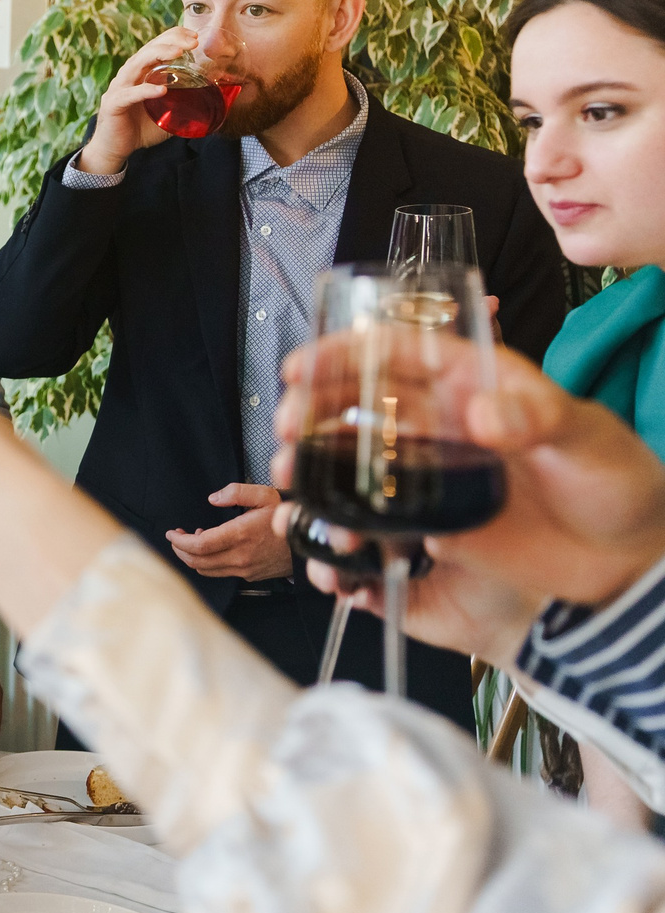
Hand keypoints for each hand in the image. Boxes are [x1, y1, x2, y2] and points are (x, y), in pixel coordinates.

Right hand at [73, 24, 198, 177]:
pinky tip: (161, 90)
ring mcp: (119, 89)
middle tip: (192, 41)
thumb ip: (184, 104)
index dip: (173, 37)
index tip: (194, 37)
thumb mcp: (167, 112)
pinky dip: (145, 90)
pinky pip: (129, 95)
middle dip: (170, 41)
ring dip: (157, 55)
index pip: (154, 46)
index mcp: (140, 73)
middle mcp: (128, 76)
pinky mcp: (113, 105)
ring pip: (136, 65)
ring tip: (178, 52)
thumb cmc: (139, 129)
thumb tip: (213, 103)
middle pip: (146, 50)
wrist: (115, 149)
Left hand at [165, 484, 291, 580]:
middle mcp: (240, 556)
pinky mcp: (249, 575)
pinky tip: (211, 548)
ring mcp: (244, 568)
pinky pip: (219, 572)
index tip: (172, 533)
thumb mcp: (266, 495)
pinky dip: (207, 562)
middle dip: (180, 550)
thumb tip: (213, 498)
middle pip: (197, 561)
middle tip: (176, 538)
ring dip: (192, 557)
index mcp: (241, 535)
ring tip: (192, 540)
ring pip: (206, 569)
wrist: (310, 543)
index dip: (180, 541)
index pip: (200, 545)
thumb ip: (237, 492)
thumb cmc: (288, 517)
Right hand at [272, 344, 664, 657]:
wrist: (628, 561)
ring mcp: (434, 473)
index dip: (347, 352)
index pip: (401, 351)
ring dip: (315, 461)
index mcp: (477, 383)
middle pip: (361, 400)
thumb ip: (538, 419)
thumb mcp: (588, 440)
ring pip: (356, 456)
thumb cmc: (619, 482)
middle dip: (312, 406)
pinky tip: (324, 526)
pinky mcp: (430, 522)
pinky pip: (372, 516)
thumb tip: (481, 412)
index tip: (304, 367)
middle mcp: (445, 422)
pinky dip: (341, 520)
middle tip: (285, 426)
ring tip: (290, 474)